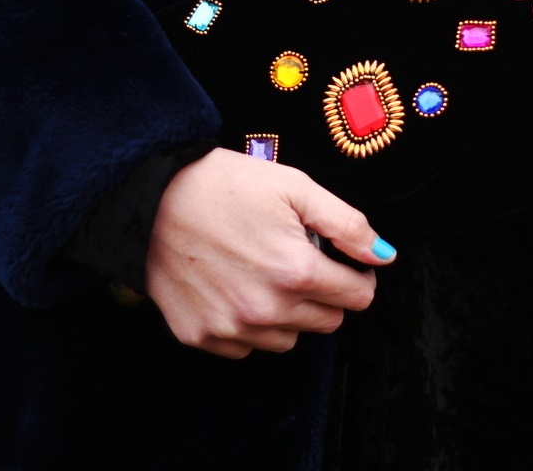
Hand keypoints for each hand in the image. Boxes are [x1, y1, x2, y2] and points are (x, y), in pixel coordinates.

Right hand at [145, 148, 394, 358]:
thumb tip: (384, 256)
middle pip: (328, 322)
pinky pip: (246, 347)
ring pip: (289, 339)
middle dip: (324, 293)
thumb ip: (347, 225)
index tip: (342, 262)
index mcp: (296, 272)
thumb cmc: (224, 185)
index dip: (356, 275)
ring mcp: (231, 328)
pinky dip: (248, 324)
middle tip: (297, 260)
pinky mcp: (201, 336)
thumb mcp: (295, 187)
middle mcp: (266, 310)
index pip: (358, 297)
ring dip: (288, 313)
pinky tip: (234, 287)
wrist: (149, 197)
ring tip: (262, 272)